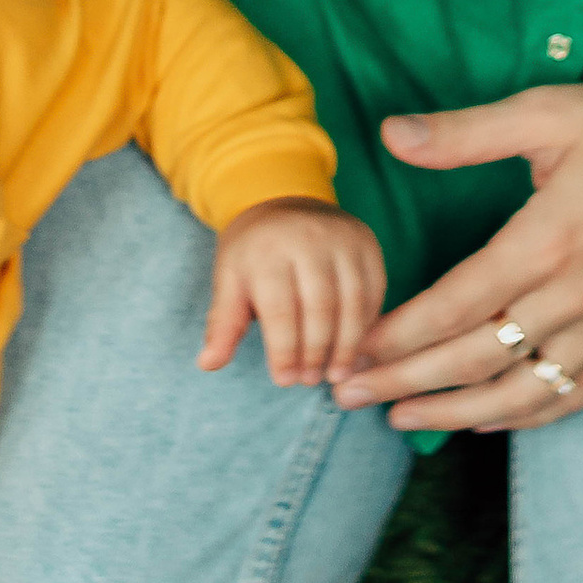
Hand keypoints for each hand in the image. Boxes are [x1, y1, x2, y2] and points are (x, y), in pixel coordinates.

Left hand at [200, 196, 386, 386]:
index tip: (284, 380)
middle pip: (320, 308)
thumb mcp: (229, 281)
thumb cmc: (253, 252)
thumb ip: (224, 324)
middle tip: (310, 380)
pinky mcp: (367, 243)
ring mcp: (343, 238)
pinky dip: (366, 324)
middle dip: (316, 352)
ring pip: (353, 302)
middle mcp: (308, 238)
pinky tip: (354, 347)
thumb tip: (209, 364)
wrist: (283, 202)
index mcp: (268, 249)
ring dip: (346, 345)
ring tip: (334, 373)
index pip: (280, 311)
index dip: (284, 352)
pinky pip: (374, 291)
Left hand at [331, 67, 582, 433]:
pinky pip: (574, 394)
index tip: (351, 350)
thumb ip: (465, 133)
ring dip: (455, 413)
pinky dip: (526, 416)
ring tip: (403, 419)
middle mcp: (576, 298)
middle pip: (473, 361)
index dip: (395, 336)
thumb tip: (391, 134)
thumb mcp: (547, 112)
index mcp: (546, 242)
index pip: (453, 308)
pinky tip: (488, 419)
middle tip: (347, 395)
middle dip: (403, 382)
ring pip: (521, 393)